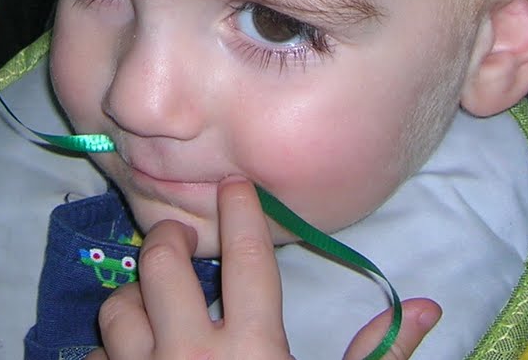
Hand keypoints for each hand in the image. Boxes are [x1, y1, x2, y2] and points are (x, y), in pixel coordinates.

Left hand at [88, 178, 440, 359]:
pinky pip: (99, 358)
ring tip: (156, 304)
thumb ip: (378, 357)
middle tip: (183, 242)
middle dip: (171, 241)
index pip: (246, 258)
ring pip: (117, 305)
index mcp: (255, 351)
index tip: (235, 186)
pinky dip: (115, 352)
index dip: (241, 210)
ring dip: (135, 298)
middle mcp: (191, 357)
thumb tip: (429, 307)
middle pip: (162, 264)